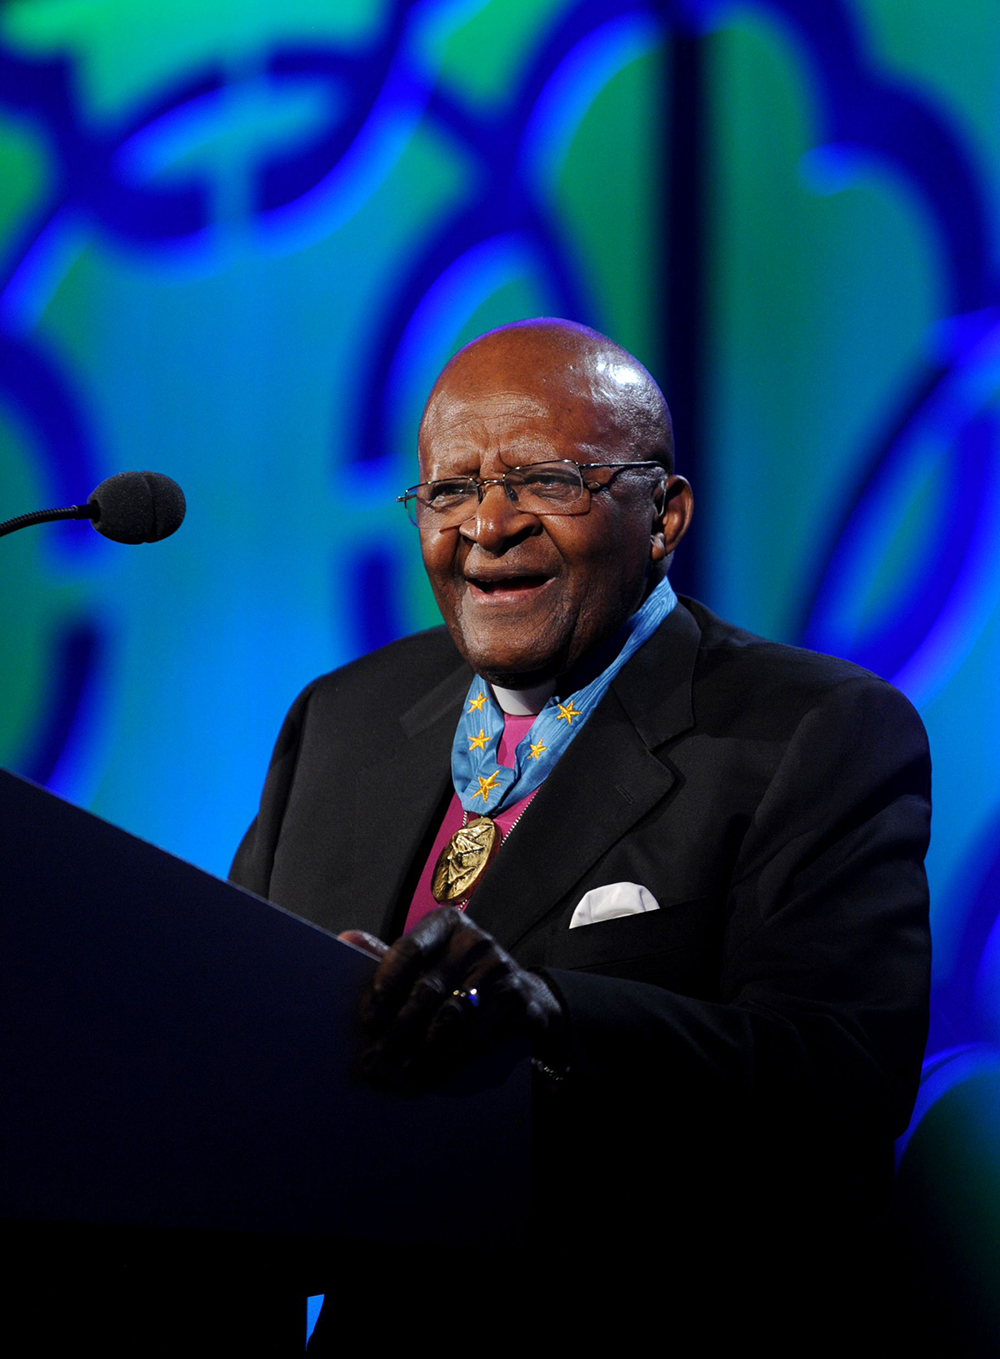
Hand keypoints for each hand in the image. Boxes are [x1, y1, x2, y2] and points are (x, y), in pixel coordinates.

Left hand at [338, 908, 566, 1088]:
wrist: (523, 998)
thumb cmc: (459, 979)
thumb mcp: (430, 961)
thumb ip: (390, 957)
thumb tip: (346, 937)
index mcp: (446, 924)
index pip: (408, 949)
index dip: (384, 986)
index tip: (368, 1022)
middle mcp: (475, 941)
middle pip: (426, 990)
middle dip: (395, 1033)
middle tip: (373, 1064)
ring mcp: (500, 969)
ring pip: (449, 1018)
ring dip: (417, 1053)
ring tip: (395, 1078)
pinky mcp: (517, 1000)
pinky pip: (475, 1037)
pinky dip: (446, 1062)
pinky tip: (426, 1079)